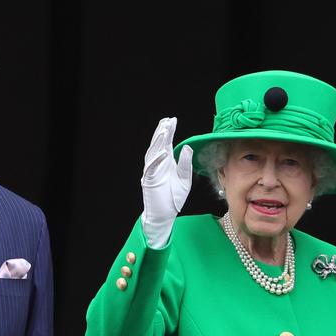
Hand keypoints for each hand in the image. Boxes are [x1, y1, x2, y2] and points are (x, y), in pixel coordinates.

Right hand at [141, 117, 192, 247]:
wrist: (164, 215)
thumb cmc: (173, 199)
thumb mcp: (184, 179)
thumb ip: (185, 164)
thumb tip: (186, 148)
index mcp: (166, 163)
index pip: (167, 144)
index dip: (169, 132)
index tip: (173, 120)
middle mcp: (158, 165)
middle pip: (158, 145)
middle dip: (162, 132)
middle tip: (167, 120)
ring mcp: (152, 172)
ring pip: (153, 153)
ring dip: (158, 142)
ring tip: (164, 131)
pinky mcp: (149, 181)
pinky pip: (151, 168)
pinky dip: (157, 160)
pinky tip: (163, 152)